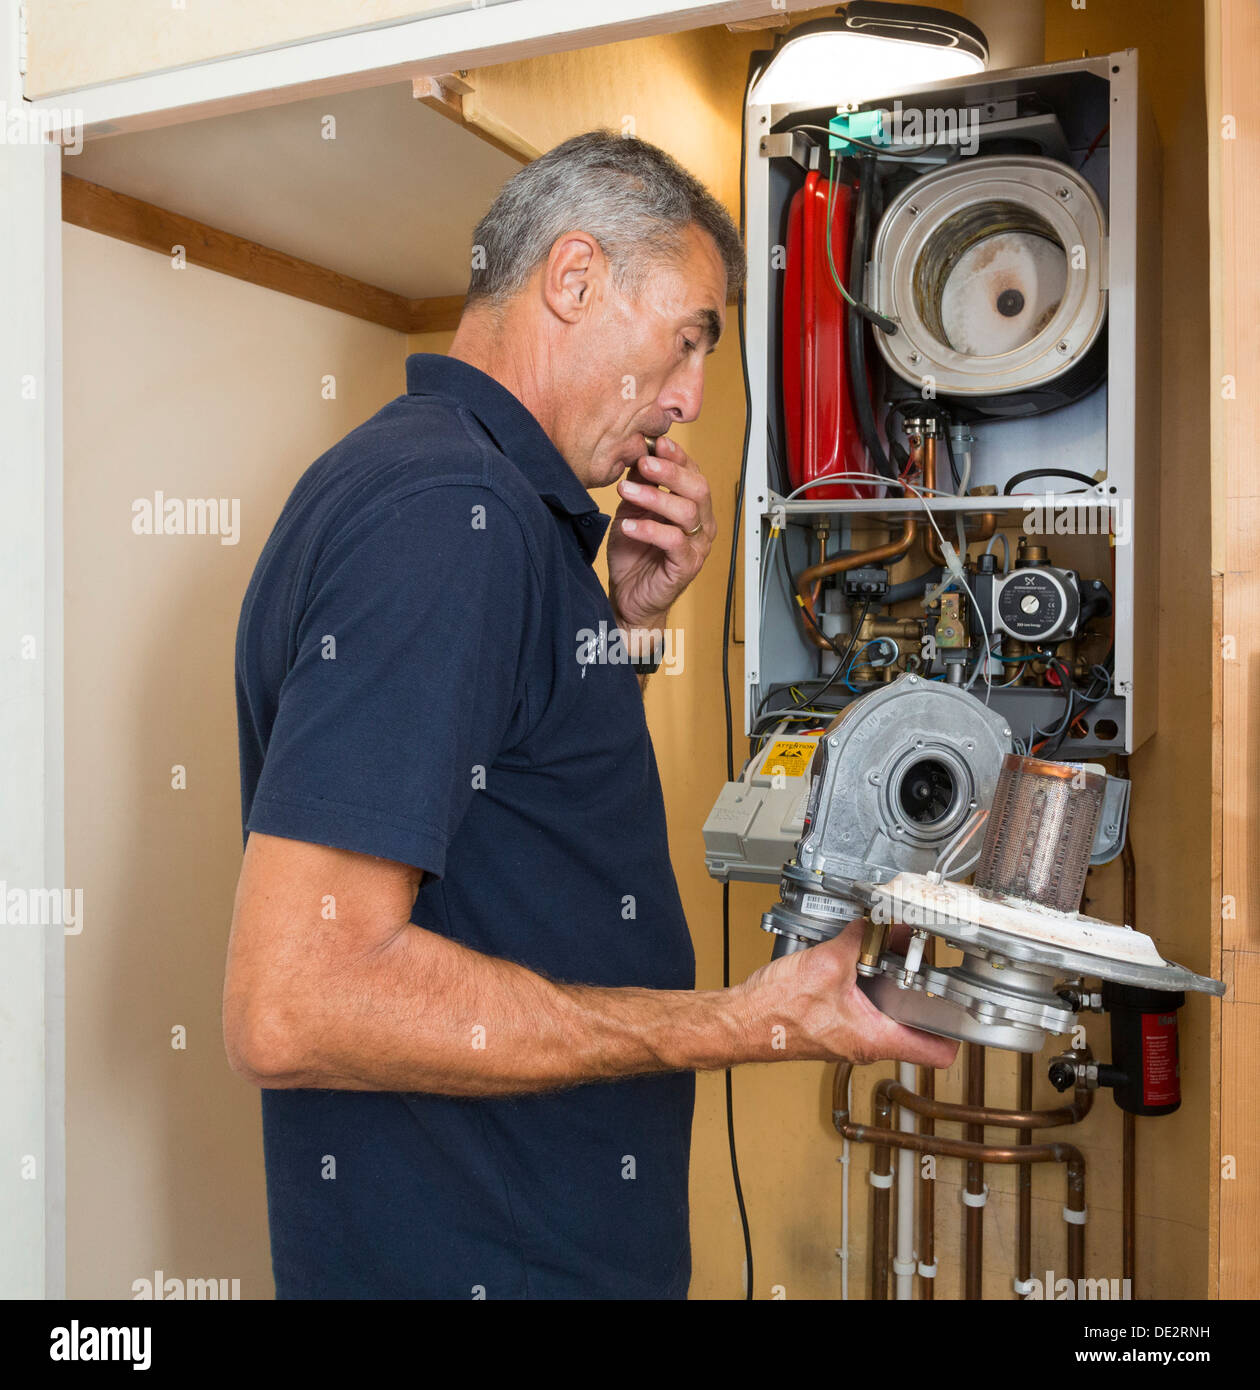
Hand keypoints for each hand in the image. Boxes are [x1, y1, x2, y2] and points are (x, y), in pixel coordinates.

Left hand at [606, 435, 715, 632]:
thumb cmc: (634, 555)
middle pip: (698, 488)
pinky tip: (628, 527)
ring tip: (625, 492)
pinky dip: (649, 530)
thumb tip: (637, 453)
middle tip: (644, 463)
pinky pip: (673, 542)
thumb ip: (639, 486)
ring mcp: (697, 545)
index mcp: (692, 506)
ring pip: (686, 512)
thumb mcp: (632, 512)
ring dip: (654, 497)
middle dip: (670, 471)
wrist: (630, 596)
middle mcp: (701, 524)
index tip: (655, 443)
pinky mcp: (687, 566)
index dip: (677, 456)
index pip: (693, 473)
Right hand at [730, 918, 958, 1068]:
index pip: (939, 1053)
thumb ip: (858, 940)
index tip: (961, 998)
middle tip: (913, 953)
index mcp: (876, 1038)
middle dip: (917, 983)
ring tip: (885, 949)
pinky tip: (855, 956)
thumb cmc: (776, 1012)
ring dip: (889, 978)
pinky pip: (866, 1001)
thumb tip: (877, 921)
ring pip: (890, 1008)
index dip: (957, 1027)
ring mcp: (854, 1034)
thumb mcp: (826, 965)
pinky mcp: (839, 1021)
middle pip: (915, 1019)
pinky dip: (867, 978)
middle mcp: (869, 1042)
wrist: (743, 1020)